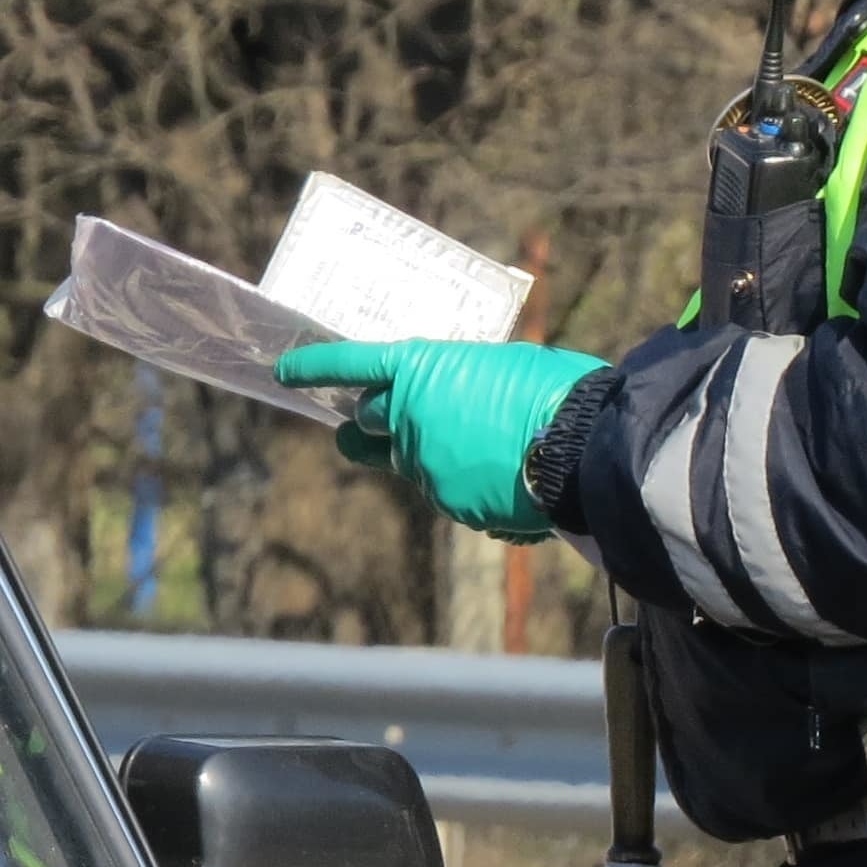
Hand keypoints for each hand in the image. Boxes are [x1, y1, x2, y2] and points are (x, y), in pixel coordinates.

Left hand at [275, 339, 604, 542]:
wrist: (583, 448)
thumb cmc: (554, 390)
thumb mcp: (501, 366)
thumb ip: (460, 382)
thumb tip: (459, 402)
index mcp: (420, 370)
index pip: (351, 366)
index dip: (315, 368)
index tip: (284, 371)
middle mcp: (408, 418)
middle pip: (370, 423)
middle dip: (375, 422)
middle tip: (383, 420)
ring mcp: (424, 465)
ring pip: (410, 459)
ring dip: (432, 452)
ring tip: (480, 444)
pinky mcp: (448, 501)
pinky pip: (446, 488)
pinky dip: (466, 481)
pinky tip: (505, 473)